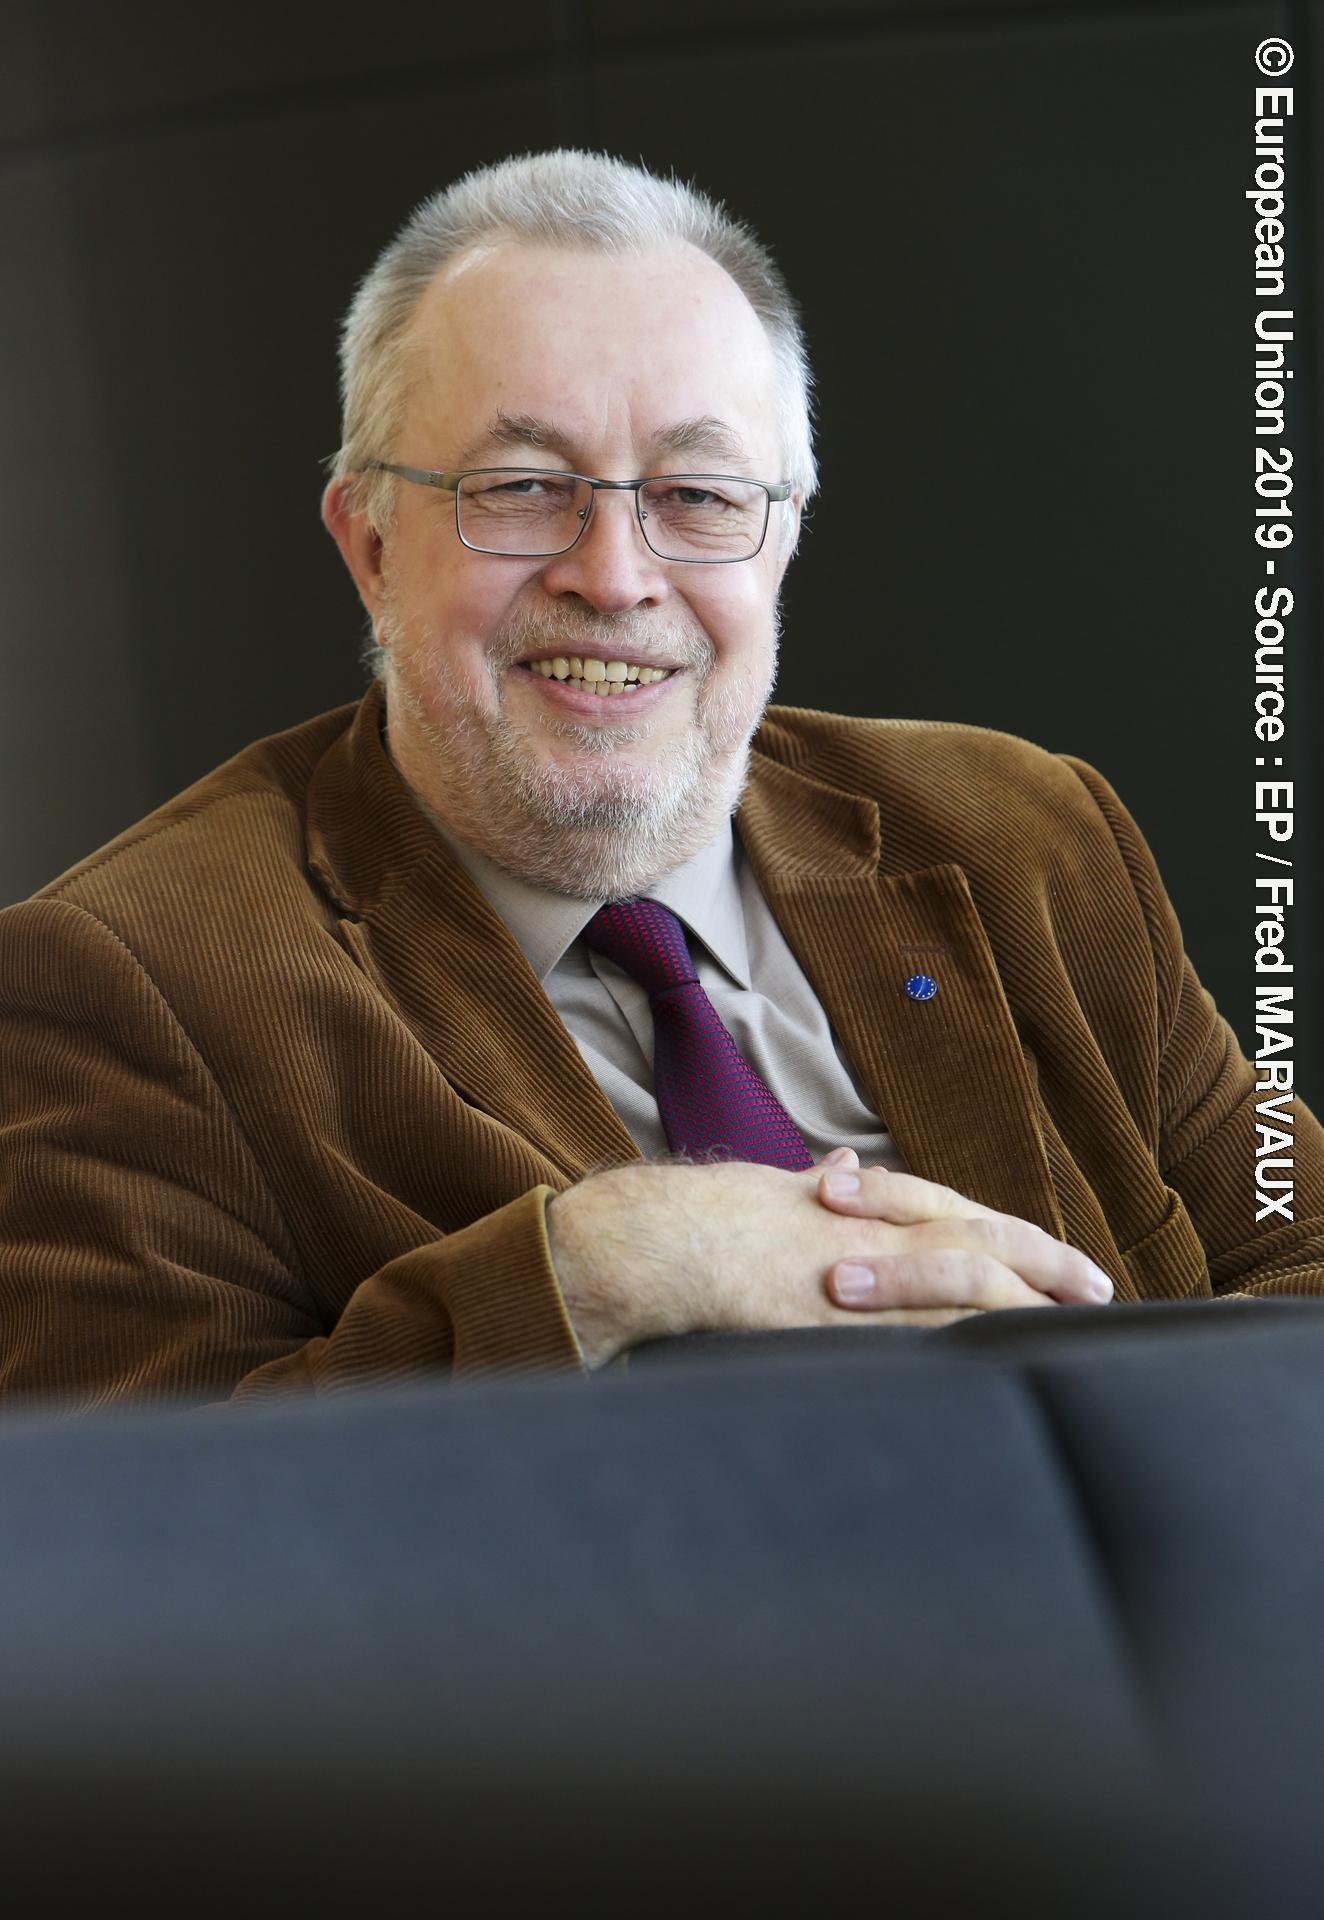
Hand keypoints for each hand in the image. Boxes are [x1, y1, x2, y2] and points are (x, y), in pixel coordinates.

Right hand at [546, 1151, 1111, 1368]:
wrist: (654, 1238)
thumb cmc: (697, 1218)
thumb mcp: (768, 1193)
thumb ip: (812, 1191)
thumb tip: (839, 1169)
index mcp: (856, 1204)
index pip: (950, 1210)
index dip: (1007, 1231)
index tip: (1052, 1253)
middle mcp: (869, 1226)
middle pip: (977, 1235)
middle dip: (1042, 1259)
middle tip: (1095, 1285)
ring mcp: (859, 1267)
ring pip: (964, 1274)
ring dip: (1024, 1297)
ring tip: (1070, 1320)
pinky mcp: (840, 1312)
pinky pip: (921, 1325)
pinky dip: (969, 1337)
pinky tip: (1005, 1356)